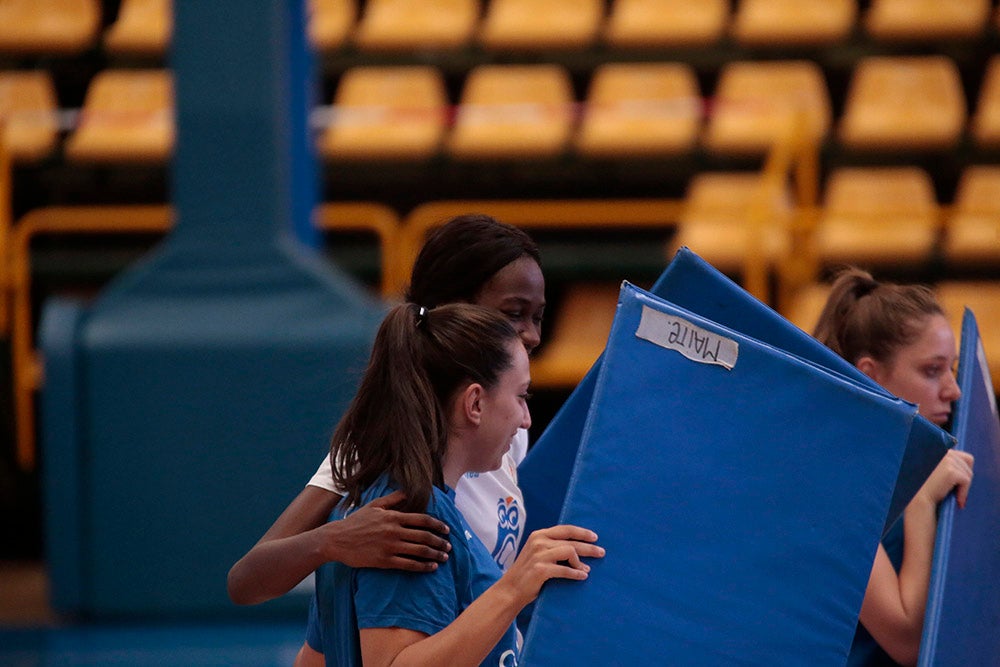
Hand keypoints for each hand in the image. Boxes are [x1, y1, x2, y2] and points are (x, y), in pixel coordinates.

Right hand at [323, 490, 451, 571]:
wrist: (336, 540)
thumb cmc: (355, 521)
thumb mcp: (374, 505)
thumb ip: (393, 498)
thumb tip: (408, 492)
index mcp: (393, 516)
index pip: (422, 519)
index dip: (437, 525)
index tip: (446, 529)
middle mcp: (394, 531)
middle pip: (424, 536)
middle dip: (440, 541)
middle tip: (449, 546)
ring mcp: (390, 547)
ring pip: (419, 551)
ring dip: (435, 554)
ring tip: (444, 557)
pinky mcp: (384, 561)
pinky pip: (409, 564)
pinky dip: (423, 566)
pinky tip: (431, 567)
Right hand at [500, 525, 604, 608]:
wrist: (510, 590)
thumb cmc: (527, 574)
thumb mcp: (537, 554)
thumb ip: (553, 548)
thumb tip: (578, 549)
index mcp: (539, 535)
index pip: (565, 529)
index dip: (582, 532)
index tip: (595, 537)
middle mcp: (539, 541)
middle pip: (571, 541)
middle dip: (589, 547)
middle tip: (601, 553)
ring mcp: (539, 555)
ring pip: (570, 552)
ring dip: (582, 562)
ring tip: (588, 569)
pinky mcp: (541, 569)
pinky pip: (565, 570)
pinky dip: (576, 573)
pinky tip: (582, 576)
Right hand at [916, 449, 973, 508]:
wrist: (918, 499)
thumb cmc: (924, 488)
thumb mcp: (934, 470)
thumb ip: (946, 464)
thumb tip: (966, 468)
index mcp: (939, 450)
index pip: (962, 456)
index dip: (962, 469)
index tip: (959, 482)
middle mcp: (943, 452)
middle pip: (968, 462)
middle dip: (965, 477)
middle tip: (959, 490)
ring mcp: (947, 460)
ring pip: (968, 473)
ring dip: (964, 486)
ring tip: (957, 496)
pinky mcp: (951, 471)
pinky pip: (966, 481)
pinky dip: (964, 492)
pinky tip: (958, 501)